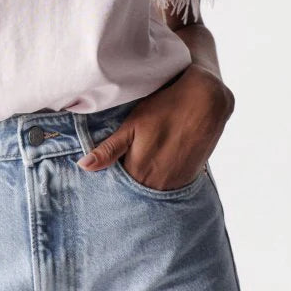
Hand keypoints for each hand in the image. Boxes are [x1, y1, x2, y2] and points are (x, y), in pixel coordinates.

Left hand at [76, 65, 234, 191]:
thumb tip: (83, 167)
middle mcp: (157, 183)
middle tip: (129, 157)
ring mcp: (175, 183)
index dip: (111, 174)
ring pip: (151, 188)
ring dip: (145, 179)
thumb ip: (108, 150)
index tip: (110, 163)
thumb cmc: (164, 108)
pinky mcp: (189, 179)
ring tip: (147, 157)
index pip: (116, 184)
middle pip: (134, 188)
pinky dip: (162, 177)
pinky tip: (161, 160)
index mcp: (138, 171)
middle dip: (127, 177)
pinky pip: (169, 185)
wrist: (206, 101)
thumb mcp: (131, 125)